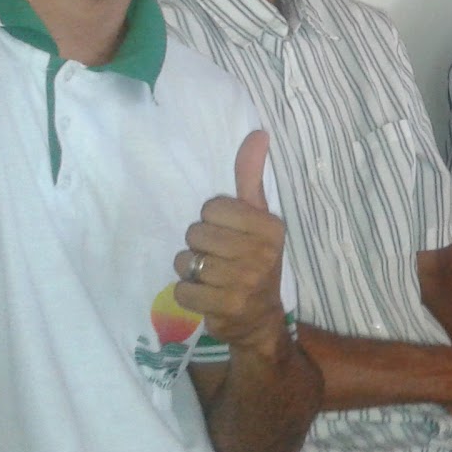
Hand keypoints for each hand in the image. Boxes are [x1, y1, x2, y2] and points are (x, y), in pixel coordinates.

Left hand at [174, 131, 289, 352]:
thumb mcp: (258, 218)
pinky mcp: (225, 307)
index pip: (212, 207)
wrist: (260, 319)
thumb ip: (251, 176)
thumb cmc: (255, 260)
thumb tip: (257, 133)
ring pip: (186, 261)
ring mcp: (245, 281)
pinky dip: (187, 294)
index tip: (229, 235)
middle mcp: (261, 253)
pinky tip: (206, 296)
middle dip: (200, 247)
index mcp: (270, 226)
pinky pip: (182, 290)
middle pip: (195, 233)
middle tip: (219, 259)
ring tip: (212, 278)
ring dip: (191, 271)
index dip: (212, 221)